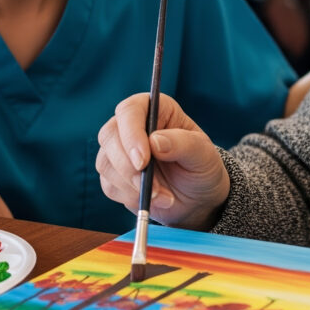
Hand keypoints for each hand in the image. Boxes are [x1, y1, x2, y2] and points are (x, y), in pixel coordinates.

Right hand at [95, 93, 229, 229]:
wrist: (197, 197)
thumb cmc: (201, 167)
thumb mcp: (203, 154)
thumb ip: (183, 144)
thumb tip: (155, 141)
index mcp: (154, 109)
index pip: (130, 110)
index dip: (131, 134)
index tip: (143, 161)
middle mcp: (131, 125)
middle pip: (109, 136)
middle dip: (126, 165)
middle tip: (148, 185)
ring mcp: (118, 150)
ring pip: (106, 163)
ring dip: (131, 186)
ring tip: (163, 196)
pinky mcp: (113, 175)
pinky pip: (108, 185)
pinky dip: (130, 197)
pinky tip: (153, 200)